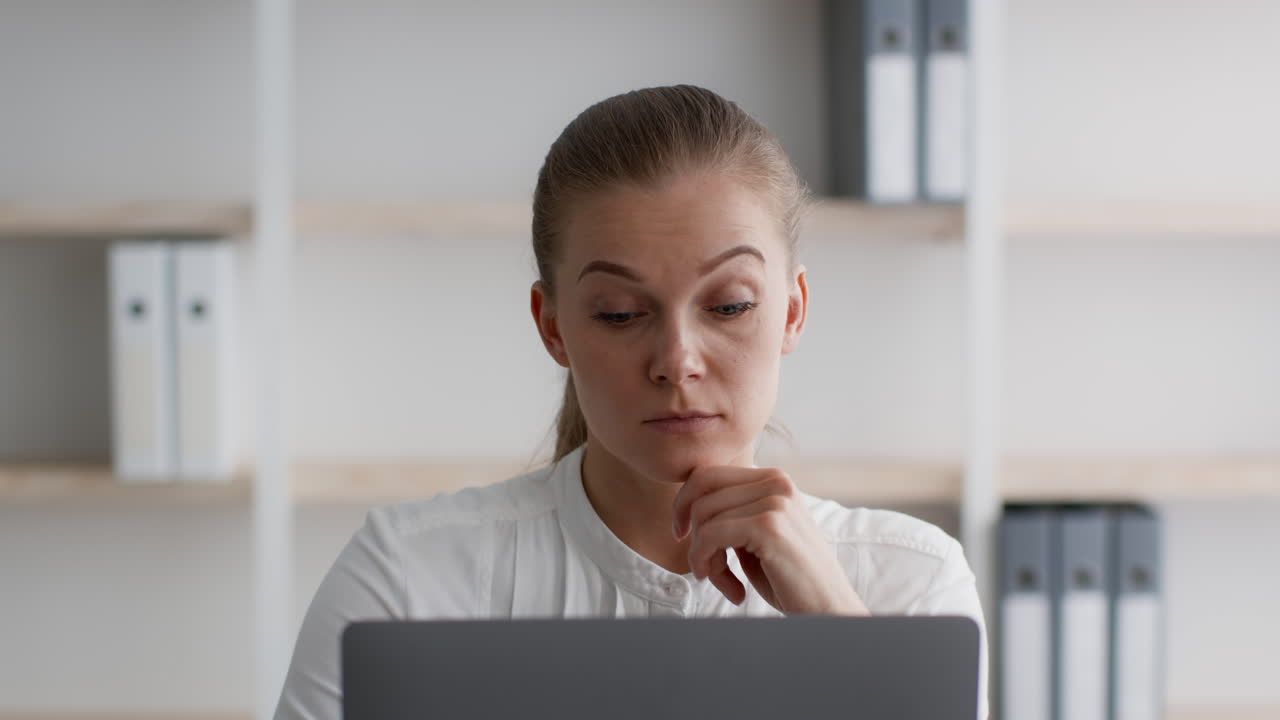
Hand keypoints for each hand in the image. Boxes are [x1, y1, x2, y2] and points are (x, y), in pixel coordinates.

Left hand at [672, 466, 870, 615]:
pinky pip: (711, 536)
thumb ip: (730, 514)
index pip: (708, 474)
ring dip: (704, 557)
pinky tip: (732, 589)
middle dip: (693, 534)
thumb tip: (686, 504)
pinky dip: (708, 563)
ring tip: (726, 582)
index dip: (684, 503)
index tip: (682, 534)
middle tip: (706, 568)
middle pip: (700, 491)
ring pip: (704, 516)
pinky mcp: (769, 526)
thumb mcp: (755, 536)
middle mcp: (776, 481)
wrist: (830, 610)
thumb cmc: (789, 579)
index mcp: (773, 479)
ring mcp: (775, 501)